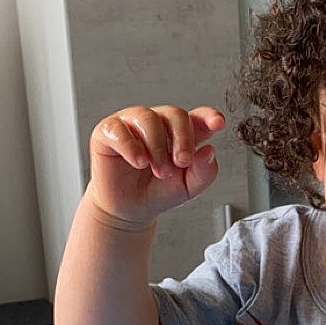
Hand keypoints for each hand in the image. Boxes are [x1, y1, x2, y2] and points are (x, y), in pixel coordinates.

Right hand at [87, 106, 224, 224]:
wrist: (130, 210)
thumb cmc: (158, 192)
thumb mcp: (188, 187)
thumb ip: (203, 172)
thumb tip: (208, 151)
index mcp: (180, 132)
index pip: (197, 116)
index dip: (208, 116)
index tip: (217, 123)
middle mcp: (157, 123)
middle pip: (175, 113)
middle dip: (183, 138)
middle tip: (182, 162)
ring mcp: (131, 124)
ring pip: (148, 118)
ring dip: (157, 146)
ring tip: (160, 171)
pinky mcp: (108, 132)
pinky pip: (118, 129)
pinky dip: (131, 145)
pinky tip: (138, 162)